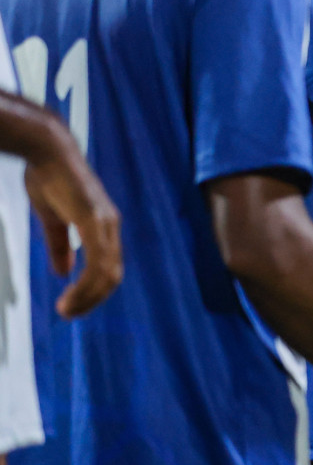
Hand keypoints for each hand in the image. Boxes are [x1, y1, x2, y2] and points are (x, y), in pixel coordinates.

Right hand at [23, 133, 121, 318]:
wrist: (47, 150)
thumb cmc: (49, 178)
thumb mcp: (53, 218)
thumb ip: (60, 246)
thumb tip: (63, 272)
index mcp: (104, 226)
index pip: (109, 267)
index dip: (94, 290)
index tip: (74, 305)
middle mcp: (110, 226)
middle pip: (112, 274)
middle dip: (93, 299)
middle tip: (70, 313)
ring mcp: (105, 223)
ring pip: (107, 273)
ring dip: (88, 297)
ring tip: (67, 310)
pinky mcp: (94, 220)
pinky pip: (98, 261)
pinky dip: (86, 283)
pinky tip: (70, 294)